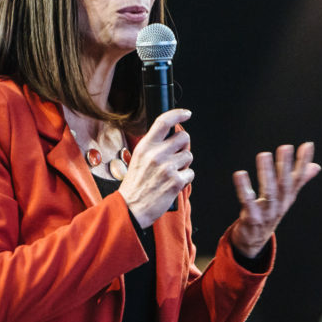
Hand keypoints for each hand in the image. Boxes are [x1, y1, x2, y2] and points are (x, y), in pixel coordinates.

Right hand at [119, 108, 193, 227]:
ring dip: (184, 164)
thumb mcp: (138, 159)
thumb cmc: (135, 185)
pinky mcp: (176, 181)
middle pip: (183, 137)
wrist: (131, 208)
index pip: (164, 121)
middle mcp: (156, 154)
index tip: (186, 113)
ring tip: (170, 173)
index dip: (178, 114)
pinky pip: (190, 173)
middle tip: (176, 155)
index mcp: (145, 146)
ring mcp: (167, 168)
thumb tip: (172, 137)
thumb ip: (153, 147)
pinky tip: (173, 184)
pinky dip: (185, 179)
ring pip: (188, 156)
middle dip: (183, 146)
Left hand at [230, 142, 320, 257]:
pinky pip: (248, 203)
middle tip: (285, 147)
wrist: (254, 240)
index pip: (298, 178)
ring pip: (269, 192)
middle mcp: (280, 204)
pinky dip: (244, 189)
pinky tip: (240, 174)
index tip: (308, 145)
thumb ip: (300, 180)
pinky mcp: (252, 219)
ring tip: (264, 155)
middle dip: (285, 166)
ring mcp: (267, 213)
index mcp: (288, 197)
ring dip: (267, 173)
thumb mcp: (285, 197)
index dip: (303, 163)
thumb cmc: (270, 212)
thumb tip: (316, 166)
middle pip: (285, 184)